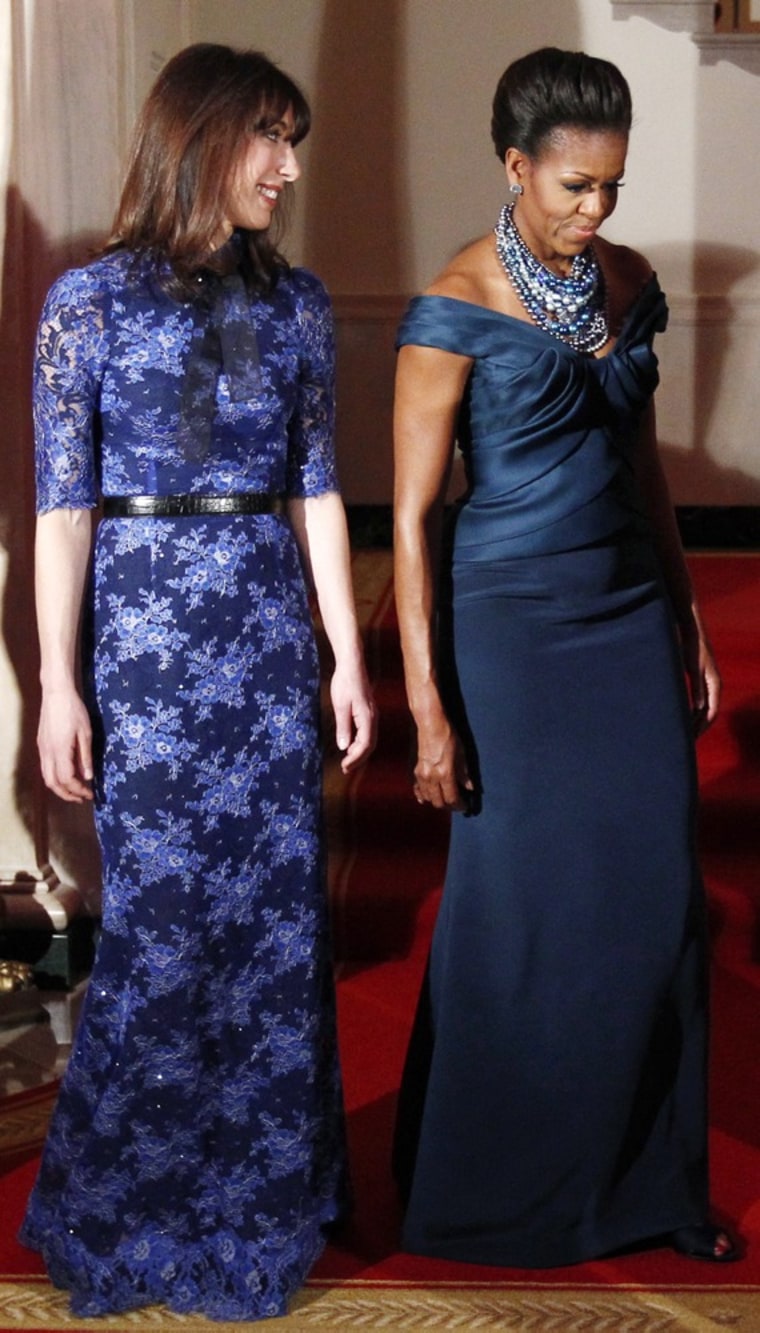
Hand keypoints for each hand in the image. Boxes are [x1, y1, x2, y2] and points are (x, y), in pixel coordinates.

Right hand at [37, 687, 93, 801]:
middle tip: (82, 798)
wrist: (56, 693)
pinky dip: (54, 776)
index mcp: (60, 750)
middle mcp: (47, 752)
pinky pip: (45, 767)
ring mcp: (42, 748)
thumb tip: (88, 777)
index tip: (90, 794)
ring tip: (75, 790)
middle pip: (52, 783)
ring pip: (46, 776)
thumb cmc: (74, 710)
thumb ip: (86, 756)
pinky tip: (67, 775)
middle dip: (67, 794)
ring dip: (59, 787)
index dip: (78, 790)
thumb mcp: (86, 733)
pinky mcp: (41, 744)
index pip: (67, 779)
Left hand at [331, 661, 377, 773]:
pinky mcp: (368, 711)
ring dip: (359, 752)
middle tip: (345, 769)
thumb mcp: (340, 706)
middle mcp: (373, 718)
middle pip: (369, 745)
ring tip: (347, 760)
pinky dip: (359, 742)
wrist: (352, 664)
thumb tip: (343, 747)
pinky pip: (367, 732)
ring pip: (369, 739)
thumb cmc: (345, 683)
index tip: (344, 766)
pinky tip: (350, 744)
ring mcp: (372, 714)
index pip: (364, 745)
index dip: (355, 758)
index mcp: (368, 718)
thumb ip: (343, 726)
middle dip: (358, 759)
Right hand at [413, 716, 473, 811]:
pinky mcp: (414, 770)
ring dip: (436, 801)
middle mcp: (432, 777)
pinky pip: (416, 789)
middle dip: (449, 806)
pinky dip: (422, 795)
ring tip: (444, 799)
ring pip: (427, 798)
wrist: (430, 724)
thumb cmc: (448, 736)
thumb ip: (464, 774)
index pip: (452, 798)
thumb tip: (469, 787)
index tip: (464, 806)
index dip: (459, 806)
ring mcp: (421, 775)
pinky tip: (425, 798)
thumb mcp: (461, 755)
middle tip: (456, 805)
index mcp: (445, 774)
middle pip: (439, 802)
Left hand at [680, 621, 720, 736]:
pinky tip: (682, 718)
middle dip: (698, 728)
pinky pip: (699, 701)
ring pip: (703, 708)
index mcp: (714, 685)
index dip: (701, 727)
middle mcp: (713, 686)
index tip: (691, 739)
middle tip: (686, 742)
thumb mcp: (694, 668)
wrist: (691, 630)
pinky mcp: (701, 680)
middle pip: (708, 713)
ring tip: (684, 734)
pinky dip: (692, 711)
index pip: (711, 713)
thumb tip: (700, 708)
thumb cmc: (692, 647)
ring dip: (695, 721)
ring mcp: (708, 684)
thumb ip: (697, 687)